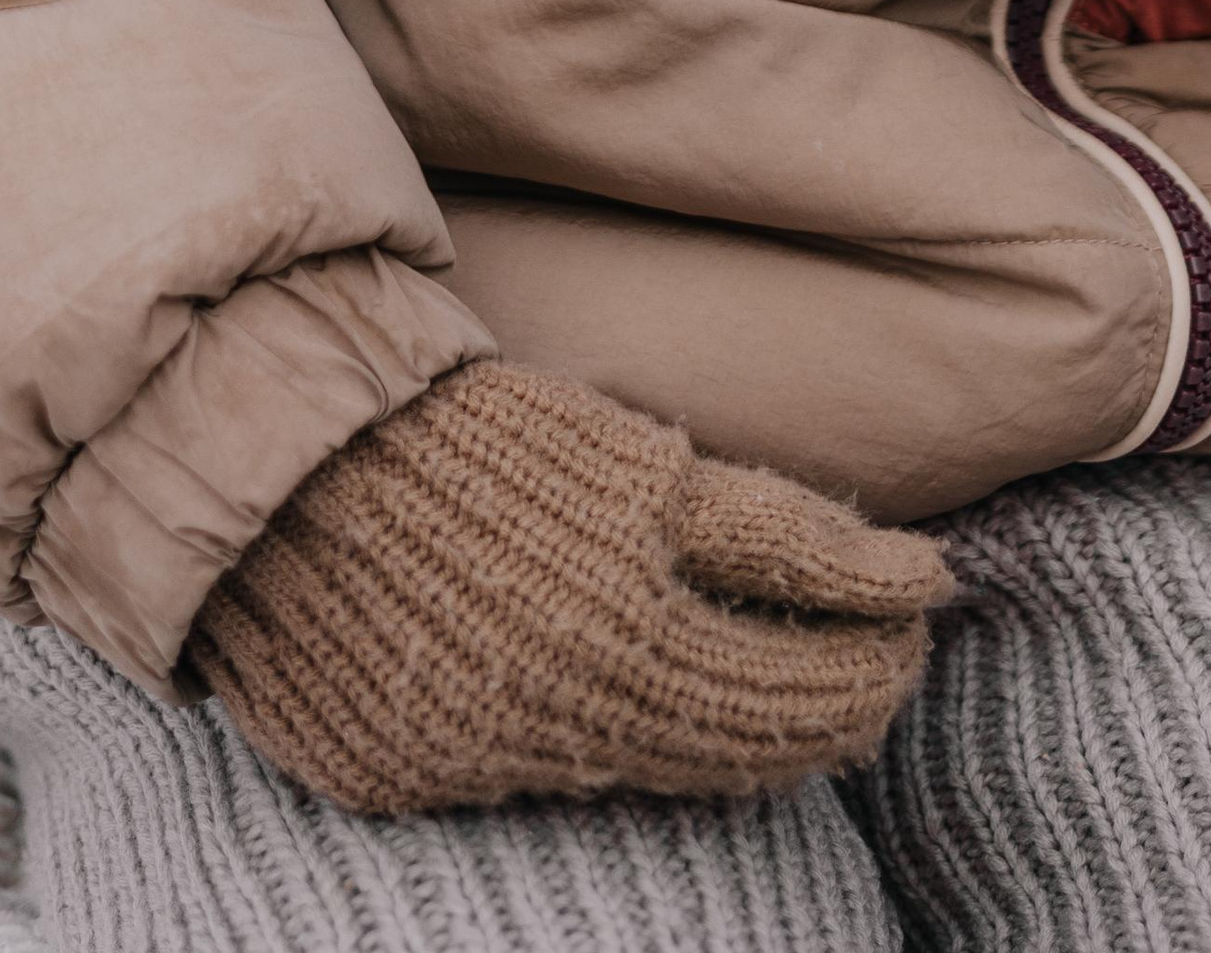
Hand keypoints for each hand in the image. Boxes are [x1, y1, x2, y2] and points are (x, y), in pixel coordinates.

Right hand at [189, 360, 950, 814]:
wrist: (280, 448)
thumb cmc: (478, 431)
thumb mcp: (648, 462)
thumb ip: (787, 533)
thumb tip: (930, 582)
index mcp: (628, 643)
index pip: (801, 696)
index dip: (878, 663)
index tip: (921, 625)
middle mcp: (556, 728)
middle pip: (736, 755)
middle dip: (828, 710)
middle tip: (878, 670)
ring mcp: (468, 765)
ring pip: (642, 775)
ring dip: (724, 736)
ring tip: (777, 683)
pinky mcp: (396, 778)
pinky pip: (528, 777)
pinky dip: (596, 741)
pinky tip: (631, 695)